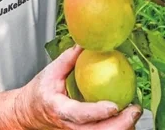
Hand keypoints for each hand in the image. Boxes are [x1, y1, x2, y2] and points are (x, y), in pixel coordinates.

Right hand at [15, 45, 141, 129]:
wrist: (30, 112)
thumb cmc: (39, 93)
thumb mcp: (50, 73)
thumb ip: (68, 59)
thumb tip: (86, 43)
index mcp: (60, 109)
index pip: (80, 114)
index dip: (97, 112)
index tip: (114, 106)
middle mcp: (70, 126)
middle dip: (120, 124)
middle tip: (134, 109)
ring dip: (122, 127)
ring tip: (134, 111)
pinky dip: (118, 127)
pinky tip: (128, 116)